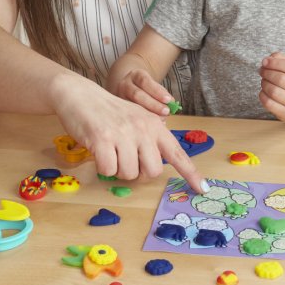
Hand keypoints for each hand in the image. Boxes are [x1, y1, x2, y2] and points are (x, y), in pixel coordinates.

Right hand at [51, 77, 206, 192]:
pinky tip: (99, 151)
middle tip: (126, 159)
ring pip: (129, 174)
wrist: (82, 96)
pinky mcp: (102, 140)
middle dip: (139, 173)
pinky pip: (109, 171)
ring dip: (118, 170)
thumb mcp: (137, 119)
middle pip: (153, 171)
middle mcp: (143, 129)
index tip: (203, 189)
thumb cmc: (110, 113)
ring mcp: (123, 134)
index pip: (177, 153)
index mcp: (155, 125)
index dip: (191, 173)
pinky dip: (103, 168)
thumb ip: (150, 139)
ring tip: (111, 152)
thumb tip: (155, 165)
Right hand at [111, 68, 174, 116]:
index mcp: (136, 75)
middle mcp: (125, 85)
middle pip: (137, 95)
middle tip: (166, 112)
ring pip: (131, 106)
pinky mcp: (117, 109)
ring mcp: (119, 97)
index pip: (145, 81)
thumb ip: (161, 92)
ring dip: (148, 114)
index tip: (168, 100)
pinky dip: (141, 120)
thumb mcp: (152, 84)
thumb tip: (172, 103)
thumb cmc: (145, 87)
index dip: (157, 91)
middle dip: (154, 104)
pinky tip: (151, 126)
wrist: (129, 86)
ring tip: (161, 120)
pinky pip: (129, 115)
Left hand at [258, 51, 284, 122]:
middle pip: (281, 79)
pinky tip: (263, 91)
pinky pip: (269, 104)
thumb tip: (268, 59)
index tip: (265, 61)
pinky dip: (262, 95)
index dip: (275, 63)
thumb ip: (282, 59)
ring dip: (264, 83)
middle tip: (262, 70)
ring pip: (273, 91)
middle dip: (267, 72)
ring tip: (264, 80)